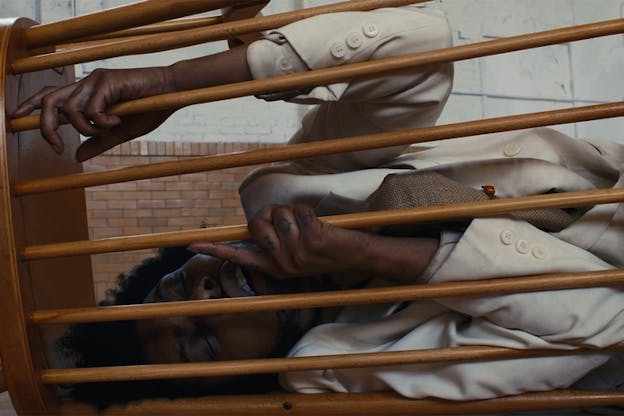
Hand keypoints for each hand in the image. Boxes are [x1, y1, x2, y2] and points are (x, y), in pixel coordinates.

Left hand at [11, 67, 175, 160]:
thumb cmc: (149, 108)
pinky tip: (118, 122)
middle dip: (45, 127)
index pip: (50, 95)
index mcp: (87, 93)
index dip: (31, 105)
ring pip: (69, 109)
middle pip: (50, 102)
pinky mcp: (106, 81)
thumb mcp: (120, 132)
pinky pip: (91, 110)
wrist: (172, 92)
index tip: (17, 118)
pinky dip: (102, 123)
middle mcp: (86, 84)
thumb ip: (98, 142)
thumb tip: (76, 156)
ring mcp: (94, 80)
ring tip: (106, 130)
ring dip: (84, 128)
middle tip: (57, 147)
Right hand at [189, 204, 372, 278]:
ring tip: (309, 226)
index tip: (192, 245)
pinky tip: (319, 225)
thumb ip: (274, 239)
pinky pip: (299, 212)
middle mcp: (281, 264)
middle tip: (291, 220)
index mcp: (274, 266)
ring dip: (294, 211)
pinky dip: (308, 211)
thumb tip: (256, 222)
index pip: (239, 255)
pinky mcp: (312, 243)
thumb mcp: (295, 249)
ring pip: (280, 214)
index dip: (215, 248)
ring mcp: (296, 255)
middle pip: (257, 222)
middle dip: (272, 212)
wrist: (355, 256)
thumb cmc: (324, 248)